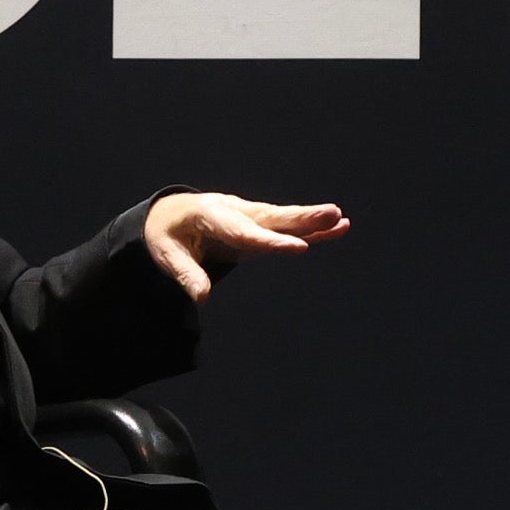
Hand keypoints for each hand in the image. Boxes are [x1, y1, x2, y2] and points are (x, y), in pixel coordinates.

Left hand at [142, 192, 350, 300]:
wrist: (171, 214)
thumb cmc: (169, 235)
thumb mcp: (168, 255)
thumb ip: (186, 275)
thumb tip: (202, 297)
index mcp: (212, 216)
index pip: (246, 233)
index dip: (272, 242)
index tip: (299, 248)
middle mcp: (237, 211)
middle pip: (272, 218)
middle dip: (302, 218)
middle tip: (331, 213)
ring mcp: (251, 216)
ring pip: (285, 219)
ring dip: (313, 220)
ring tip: (341, 220)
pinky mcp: (261, 225)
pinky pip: (289, 226)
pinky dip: (313, 227)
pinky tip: (339, 226)